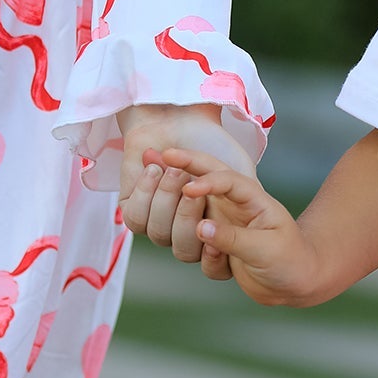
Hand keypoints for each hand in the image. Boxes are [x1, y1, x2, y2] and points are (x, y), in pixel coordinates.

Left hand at [116, 104, 255, 278]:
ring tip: (173, 169)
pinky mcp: (134, 207)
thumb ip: (244, 201)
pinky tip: (153, 168)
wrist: (179, 115)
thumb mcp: (240, 171)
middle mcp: (186, 228)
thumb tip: (237, 234)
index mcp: (214, 225)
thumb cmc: (212, 142)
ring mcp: (159, 220)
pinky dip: (145, 192)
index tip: (214, 228)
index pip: (213, 261)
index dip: (213, 254)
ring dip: (166, 199)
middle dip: (186, 217)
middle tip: (190, 185)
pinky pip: (136, 218)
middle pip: (183, 251)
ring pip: (159, 234)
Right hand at [158, 146, 315, 306]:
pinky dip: (206, 257)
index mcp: (250, 197)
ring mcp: (221, 228)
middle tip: (157, 173)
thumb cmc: (291, 258)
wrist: (297, 283)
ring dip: (184, 222)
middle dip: (175, 179)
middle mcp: (231, 208)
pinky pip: (196, 252)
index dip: (199, 170)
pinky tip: (222, 262)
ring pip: (187, 219)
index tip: (181, 178)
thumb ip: (232, 237)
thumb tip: (200, 228)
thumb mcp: (266, 248)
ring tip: (200, 232)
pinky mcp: (215, 250)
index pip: (222, 176)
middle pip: (197, 184)